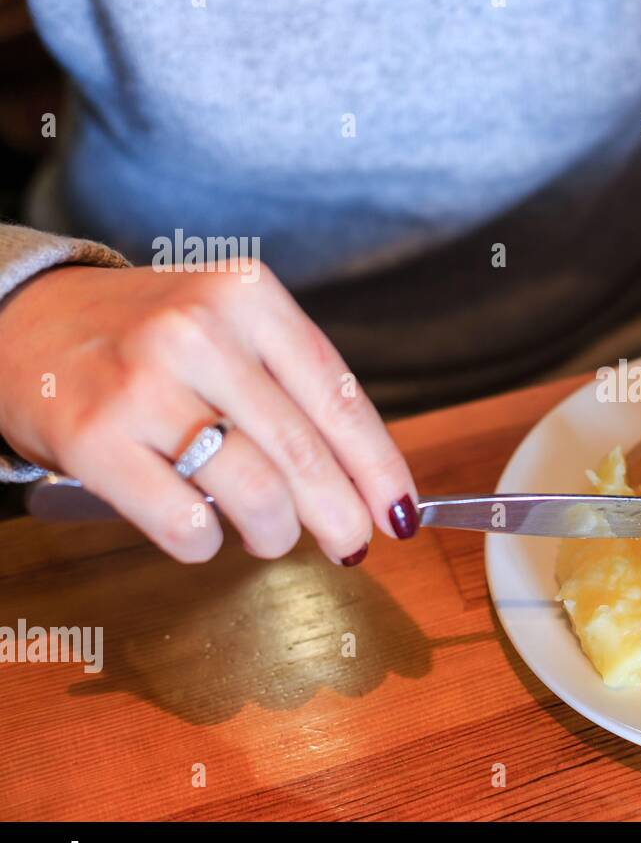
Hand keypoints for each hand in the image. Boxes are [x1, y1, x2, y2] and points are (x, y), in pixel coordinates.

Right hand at [0, 260, 418, 564]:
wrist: (21, 321)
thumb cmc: (146, 337)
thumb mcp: (229, 326)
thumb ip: (292, 387)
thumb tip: (364, 480)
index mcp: (250, 298)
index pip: (341, 400)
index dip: (379, 469)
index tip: (400, 512)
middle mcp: (201, 332)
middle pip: (305, 452)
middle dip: (342, 516)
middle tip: (352, 545)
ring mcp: (145, 385)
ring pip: (256, 492)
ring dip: (278, 534)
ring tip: (272, 536)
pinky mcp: (95, 439)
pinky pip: (184, 523)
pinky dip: (206, 544)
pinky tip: (205, 534)